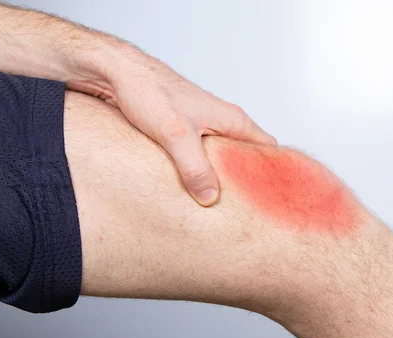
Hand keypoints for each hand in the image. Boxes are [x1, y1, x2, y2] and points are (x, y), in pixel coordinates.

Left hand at [67, 53, 276, 205]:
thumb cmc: (149, 91)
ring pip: (224, 158)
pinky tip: (193, 188)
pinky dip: (202, 173)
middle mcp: (223, 123)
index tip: (269, 197)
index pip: (269, 149)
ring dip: (220, 179)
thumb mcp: (176, 135)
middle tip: (242, 208)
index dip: (274, 171)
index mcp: (233, 120)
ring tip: (218, 203)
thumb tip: (211, 197)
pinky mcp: (186, 133)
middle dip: (246, 181)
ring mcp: (205, 127)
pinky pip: (204, 157)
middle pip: (247, 157)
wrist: (118, 73)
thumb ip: (195, 168)